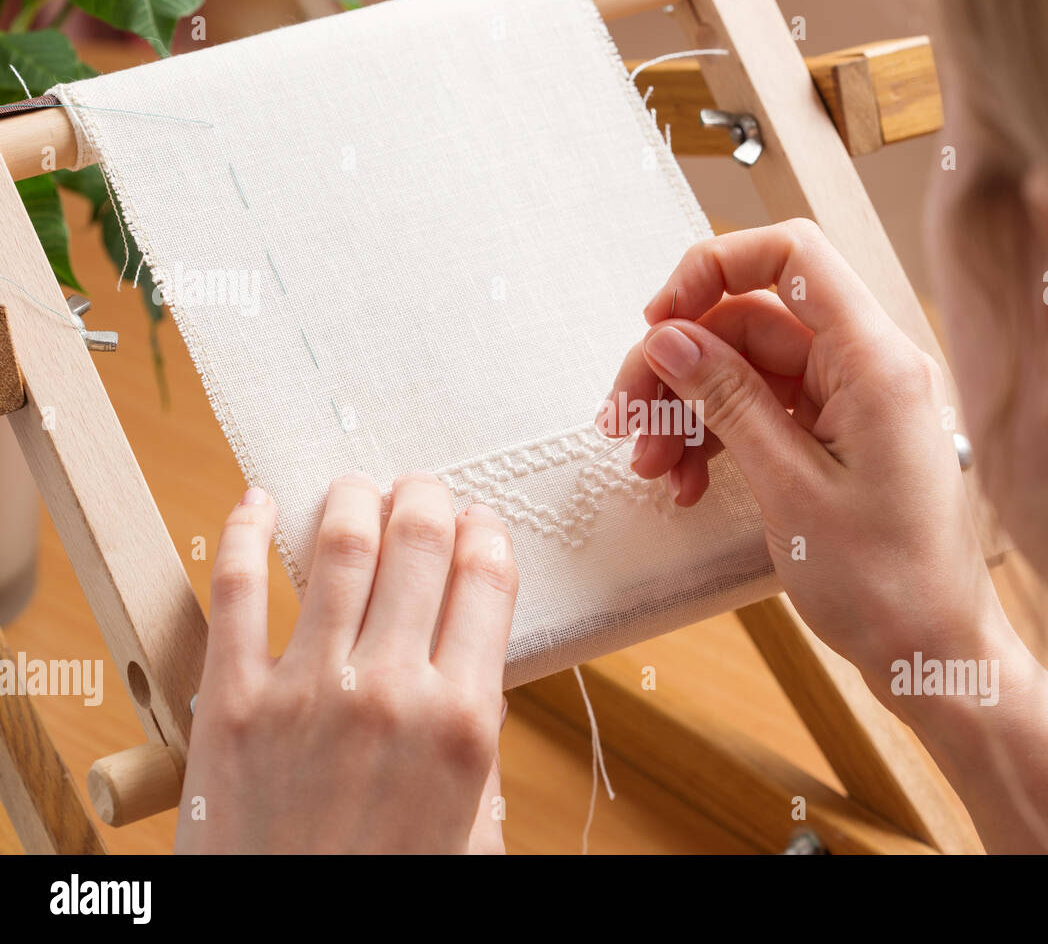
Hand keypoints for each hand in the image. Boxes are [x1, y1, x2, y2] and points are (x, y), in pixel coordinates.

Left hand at [175, 473, 517, 852]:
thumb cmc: (389, 889)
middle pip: (420, 544)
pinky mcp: (232, 703)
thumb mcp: (472, 832)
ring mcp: (307, 690)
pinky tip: (258, 504)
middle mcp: (392, 690)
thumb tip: (473, 685)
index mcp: (463, 721)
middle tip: (421, 489)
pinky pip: (238, 592)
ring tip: (357, 488)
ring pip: (339, 550)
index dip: (486, 533)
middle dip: (427, 498)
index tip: (478, 522)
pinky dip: (246, 534)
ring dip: (353, 500)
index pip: (487, 579)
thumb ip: (480, 752)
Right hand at [604, 219, 1007, 709]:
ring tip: (653, 467)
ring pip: (748, 370)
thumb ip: (728, 401)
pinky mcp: (840, 437)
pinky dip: (719, 438)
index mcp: (876, 362)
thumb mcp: (790, 488)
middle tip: (627, 419)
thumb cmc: (887, 584)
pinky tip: (690, 482)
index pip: (790, 257)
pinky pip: (764, 412)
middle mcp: (869, 368)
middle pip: (752, 320)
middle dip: (680, 364)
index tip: (657, 320)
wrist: (932, 655)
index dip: (713, 269)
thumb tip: (671, 338)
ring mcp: (854, 403)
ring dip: (690, 411)